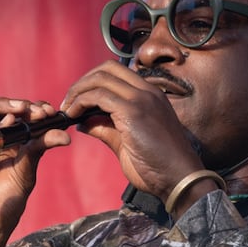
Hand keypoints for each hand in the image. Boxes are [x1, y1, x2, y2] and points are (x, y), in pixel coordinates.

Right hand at [0, 97, 70, 246]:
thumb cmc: (4, 204)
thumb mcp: (26, 172)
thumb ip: (39, 149)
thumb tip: (64, 135)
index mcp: (11, 145)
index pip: (22, 118)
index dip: (36, 111)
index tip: (52, 113)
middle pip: (5, 110)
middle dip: (25, 106)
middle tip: (42, 111)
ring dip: (6, 104)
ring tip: (25, 109)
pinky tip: (6, 119)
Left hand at [61, 60, 205, 201]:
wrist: (180, 178)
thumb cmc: (159, 166)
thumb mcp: (127, 143)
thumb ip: (107, 128)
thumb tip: (83, 122)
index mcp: (151, 96)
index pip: (117, 72)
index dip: (93, 82)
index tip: (79, 101)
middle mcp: (148, 91)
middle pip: (107, 68)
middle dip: (83, 82)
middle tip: (69, 103)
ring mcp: (142, 98)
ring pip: (101, 78)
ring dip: (78, 91)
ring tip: (67, 110)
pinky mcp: (133, 111)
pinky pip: (99, 95)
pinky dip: (81, 102)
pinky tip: (73, 116)